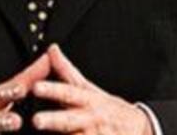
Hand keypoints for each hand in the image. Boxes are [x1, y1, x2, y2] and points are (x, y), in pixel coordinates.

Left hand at [30, 44, 152, 134]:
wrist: (139, 129)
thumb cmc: (109, 108)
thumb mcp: (90, 88)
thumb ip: (67, 71)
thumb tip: (52, 50)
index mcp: (87, 100)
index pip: (68, 92)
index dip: (52, 90)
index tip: (36, 87)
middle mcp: (89, 119)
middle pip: (69, 120)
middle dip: (52, 120)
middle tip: (36, 120)